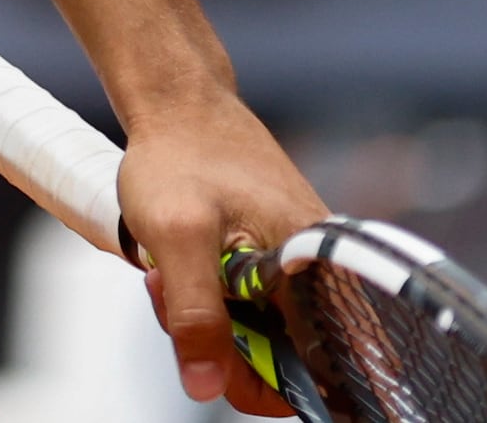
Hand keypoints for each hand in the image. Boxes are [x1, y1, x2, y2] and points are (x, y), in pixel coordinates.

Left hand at [119, 87, 324, 413]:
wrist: (177, 100)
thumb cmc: (180, 154)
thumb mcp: (177, 237)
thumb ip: (196, 314)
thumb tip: (205, 386)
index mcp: (316, 273)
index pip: (315, 372)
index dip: (257, 382)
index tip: (207, 355)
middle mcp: (320, 272)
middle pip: (279, 352)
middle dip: (218, 340)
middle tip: (169, 292)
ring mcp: (297, 263)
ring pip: (256, 326)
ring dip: (206, 314)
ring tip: (166, 268)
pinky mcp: (275, 253)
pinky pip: (247, 299)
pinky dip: (209, 292)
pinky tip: (180, 260)